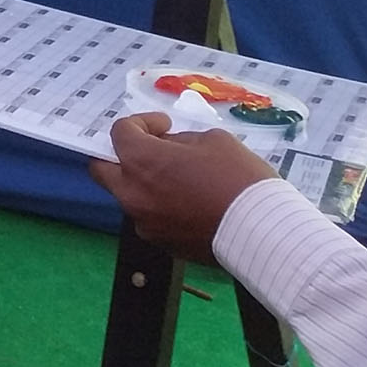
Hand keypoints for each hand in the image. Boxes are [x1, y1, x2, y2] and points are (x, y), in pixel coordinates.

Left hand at [89, 112, 278, 264]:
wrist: (264, 233)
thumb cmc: (239, 179)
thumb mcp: (214, 141)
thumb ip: (182, 141)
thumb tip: (171, 147)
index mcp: (140, 162)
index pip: (120, 132)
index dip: (142, 123)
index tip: (164, 125)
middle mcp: (132, 193)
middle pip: (103, 169)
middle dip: (122, 156)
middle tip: (152, 151)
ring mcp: (144, 222)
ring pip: (127, 196)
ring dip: (142, 183)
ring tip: (177, 179)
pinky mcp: (161, 243)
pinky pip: (149, 218)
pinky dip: (160, 207)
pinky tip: (189, 204)